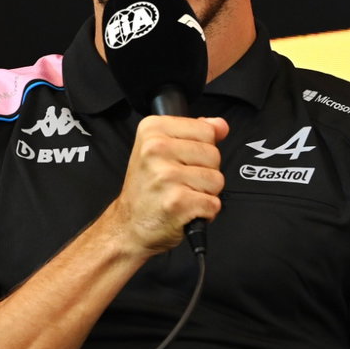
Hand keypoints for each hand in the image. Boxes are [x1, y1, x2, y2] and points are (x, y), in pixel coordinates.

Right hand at [103, 116, 227, 254]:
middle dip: (205, 171)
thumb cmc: (147, 188)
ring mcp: (166, 176)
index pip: (206, 130)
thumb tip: (220, 125)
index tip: (181, 159)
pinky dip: (204, 212)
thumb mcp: (162, 150)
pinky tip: (185, 210)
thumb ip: (194, 133)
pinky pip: (213, 203)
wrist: (129, 224)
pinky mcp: (178, 201)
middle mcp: (156, 149)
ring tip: (182, 195)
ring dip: (205, 193)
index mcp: (151, 130)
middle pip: (214, 154)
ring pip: (217, 180)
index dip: (201, 148)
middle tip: (180, 181)